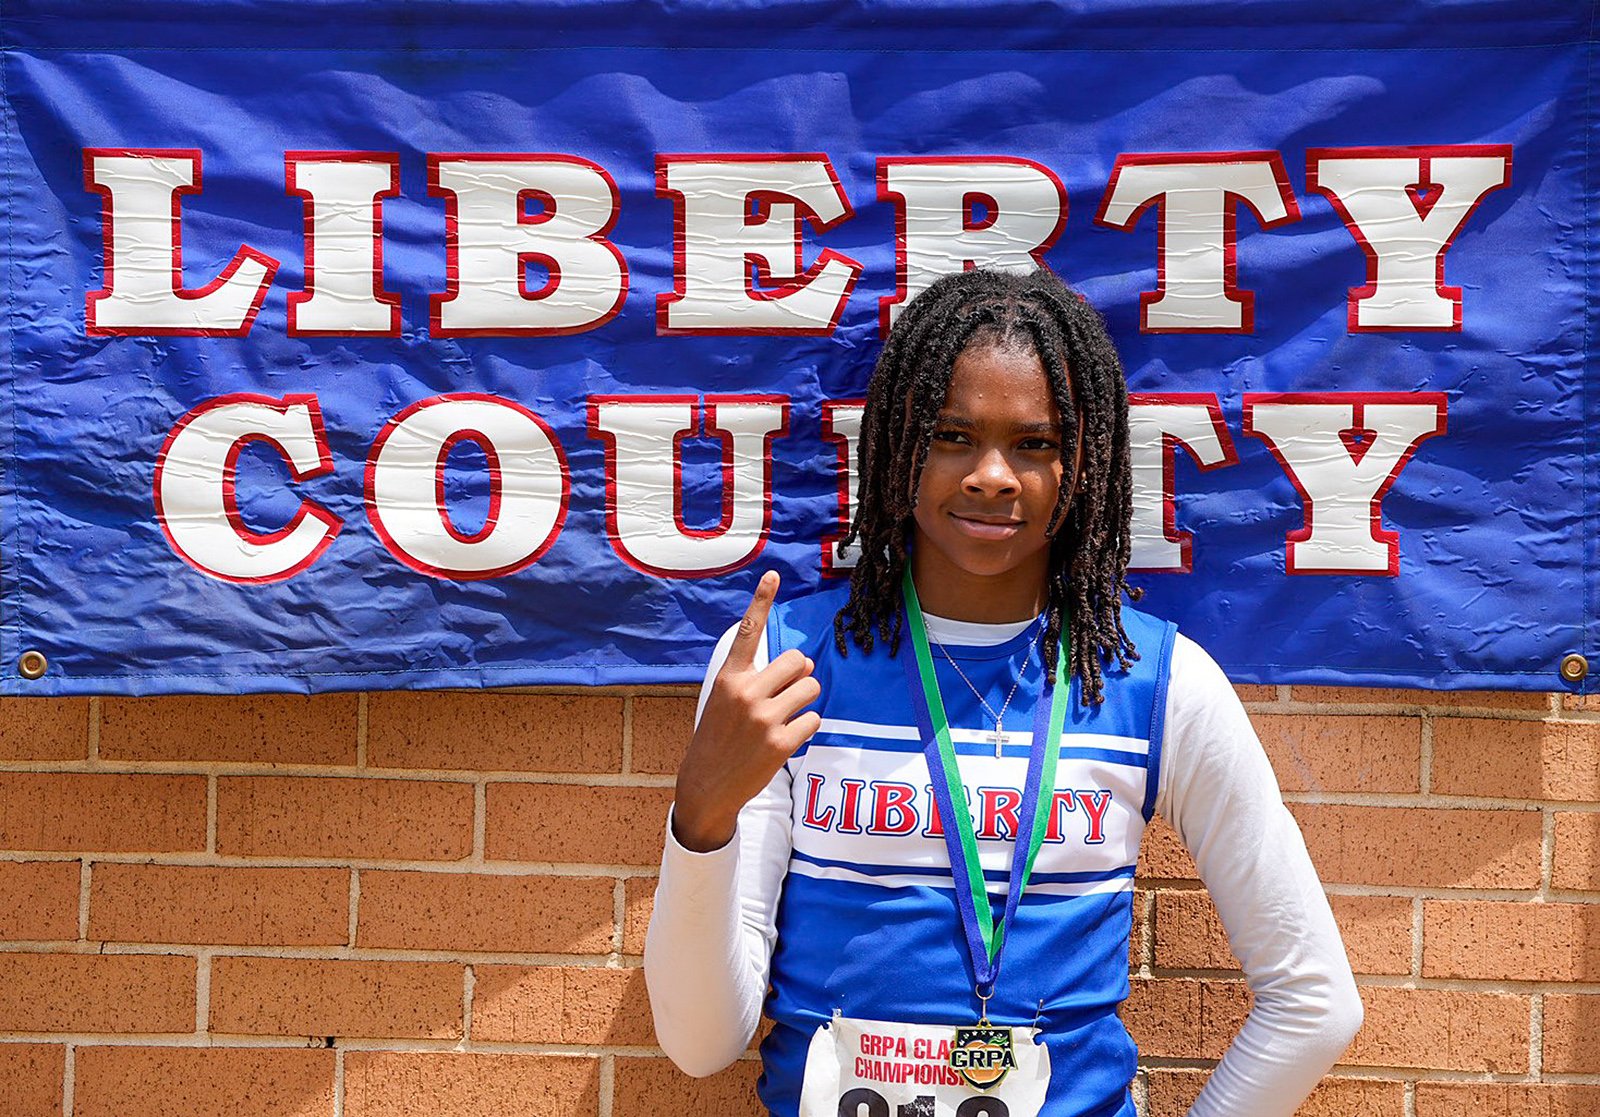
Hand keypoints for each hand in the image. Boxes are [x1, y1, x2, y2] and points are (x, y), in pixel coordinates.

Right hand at [672, 571, 821, 851]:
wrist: (706, 786)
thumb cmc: (718, 739)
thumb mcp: (723, 701)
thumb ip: (755, 679)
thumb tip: (806, 665)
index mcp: (728, 678)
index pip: (748, 632)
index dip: (761, 601)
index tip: (773, 575)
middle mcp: (746, 693)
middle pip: (799, 662)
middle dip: (800, 675)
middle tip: (787, 693)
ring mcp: (764, 718)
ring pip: (811, 689)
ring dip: (805, 702)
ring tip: (783, 718)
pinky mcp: (780, 743)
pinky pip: (813, 720)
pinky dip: (805, 728)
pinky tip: (784, 740)